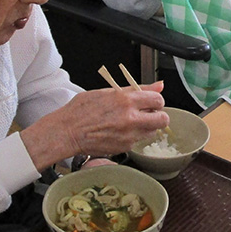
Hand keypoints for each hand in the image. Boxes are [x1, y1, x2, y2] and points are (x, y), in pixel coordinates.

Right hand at [20, 82, 167, 170]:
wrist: (67, 131)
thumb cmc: (82, 109)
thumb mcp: (107, 92)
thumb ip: (135, 89)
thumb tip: (158, 85)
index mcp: (125, 99)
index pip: (157, 99)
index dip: (156, 100)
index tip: (151, 102)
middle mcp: (130, 117)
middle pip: (163, 119)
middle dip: (159, 115)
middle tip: (149, 114)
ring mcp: (128, 134)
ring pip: (153, 131)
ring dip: (148, 126)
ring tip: (133, 122)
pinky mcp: (125, 147)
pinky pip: (139, 140)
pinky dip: (135, 136)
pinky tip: (122, 131)